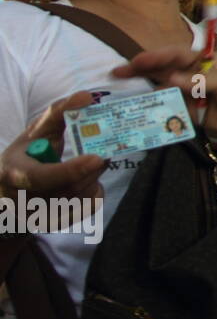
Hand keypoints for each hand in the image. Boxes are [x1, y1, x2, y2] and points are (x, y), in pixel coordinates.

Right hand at [1, 92, 105, 219]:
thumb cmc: (26, 155)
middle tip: (103, 151)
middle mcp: (25, 200)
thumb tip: (87, 96)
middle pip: (69, 188)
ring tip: (91, 162)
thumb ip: (59, 113)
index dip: (70, 170)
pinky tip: (86, 180)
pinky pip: (88, 207)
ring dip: (94, 177)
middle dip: (91, 168)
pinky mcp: (58, 222)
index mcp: (15, 174)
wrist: (13, 191)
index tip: (95, 158)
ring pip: (81, 197)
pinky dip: (94, 190)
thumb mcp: (36, 131)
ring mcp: (41, 215)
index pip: (42, 177)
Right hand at [110, 46, 216, 142]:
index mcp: (203, 60)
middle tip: (117, 73)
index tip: (136, 61)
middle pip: (163, 70)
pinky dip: (156, 109)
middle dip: (141, 70)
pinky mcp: (188, 111)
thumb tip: (171, 80)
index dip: (155, 57)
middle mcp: (192, 74)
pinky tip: (141, 110)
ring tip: (123, 92)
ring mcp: (188, 93)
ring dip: (145, 90)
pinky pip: (169, 108)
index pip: (175, 54)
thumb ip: (200, 81)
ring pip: (162, 89)